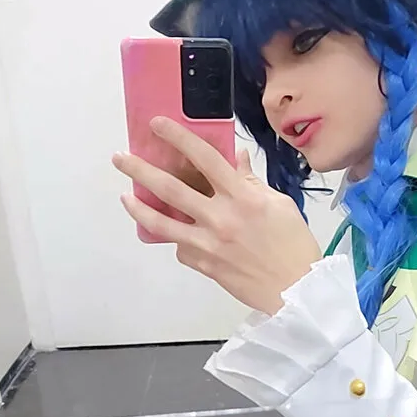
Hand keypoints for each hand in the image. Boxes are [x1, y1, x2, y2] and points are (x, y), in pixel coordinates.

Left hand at [113, 118, 321, 314]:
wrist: (296, 291)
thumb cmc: (295, 247)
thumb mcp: (280, 205)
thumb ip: (252, 182)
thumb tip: (236, 160)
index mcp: (243, 197)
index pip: (205, 158)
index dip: (178, 137)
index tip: (158, 125)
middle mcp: (220, 217)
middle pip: (170, 188)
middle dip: (140, 169)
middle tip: (120, 158)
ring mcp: (208, 244)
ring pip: (162, 222)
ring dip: (138, 207)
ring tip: (125, 197)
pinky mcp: (204, 265)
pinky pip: (181, 248)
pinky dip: (178, 240)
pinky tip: (178, 235)